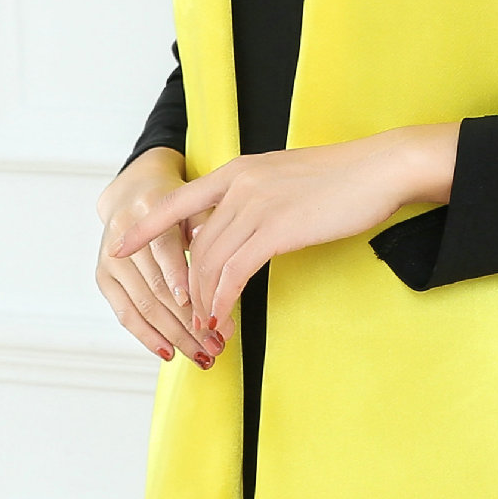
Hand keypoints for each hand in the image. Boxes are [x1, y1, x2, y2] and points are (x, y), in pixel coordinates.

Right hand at [95, 147, 219, 368]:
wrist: (133, 192)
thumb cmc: (176, 201)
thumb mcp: (197, 202)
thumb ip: (209, 229)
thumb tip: (224, 266)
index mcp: (149, 209)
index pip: (166, 249)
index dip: (183, 281)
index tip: (203, 307)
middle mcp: (123, 235)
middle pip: (158, 286)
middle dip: (190, 320)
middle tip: (218, 342)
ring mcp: (110, 258)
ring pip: (145, 306)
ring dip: (175, 335)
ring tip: (203, 354)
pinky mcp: (104, 277)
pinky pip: (126, 314)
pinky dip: (148, 337)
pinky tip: (169, 352)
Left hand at [111, 123, 458, 347]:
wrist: (378, 168)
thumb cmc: (341, 178)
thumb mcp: (285, 180)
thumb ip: (255, 200)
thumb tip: (237, 229)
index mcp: (238, 170)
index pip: (176, 201)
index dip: (145, 228)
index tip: (119, 248)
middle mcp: (238, 184)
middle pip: (197, 245)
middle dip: (189, 289)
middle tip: (191, 321)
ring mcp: (256, 204)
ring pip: (212, 262)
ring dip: (206, 302)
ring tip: (209, 330)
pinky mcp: (276, 227)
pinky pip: (236, 271)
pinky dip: (223, 298)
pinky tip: (221, 318)